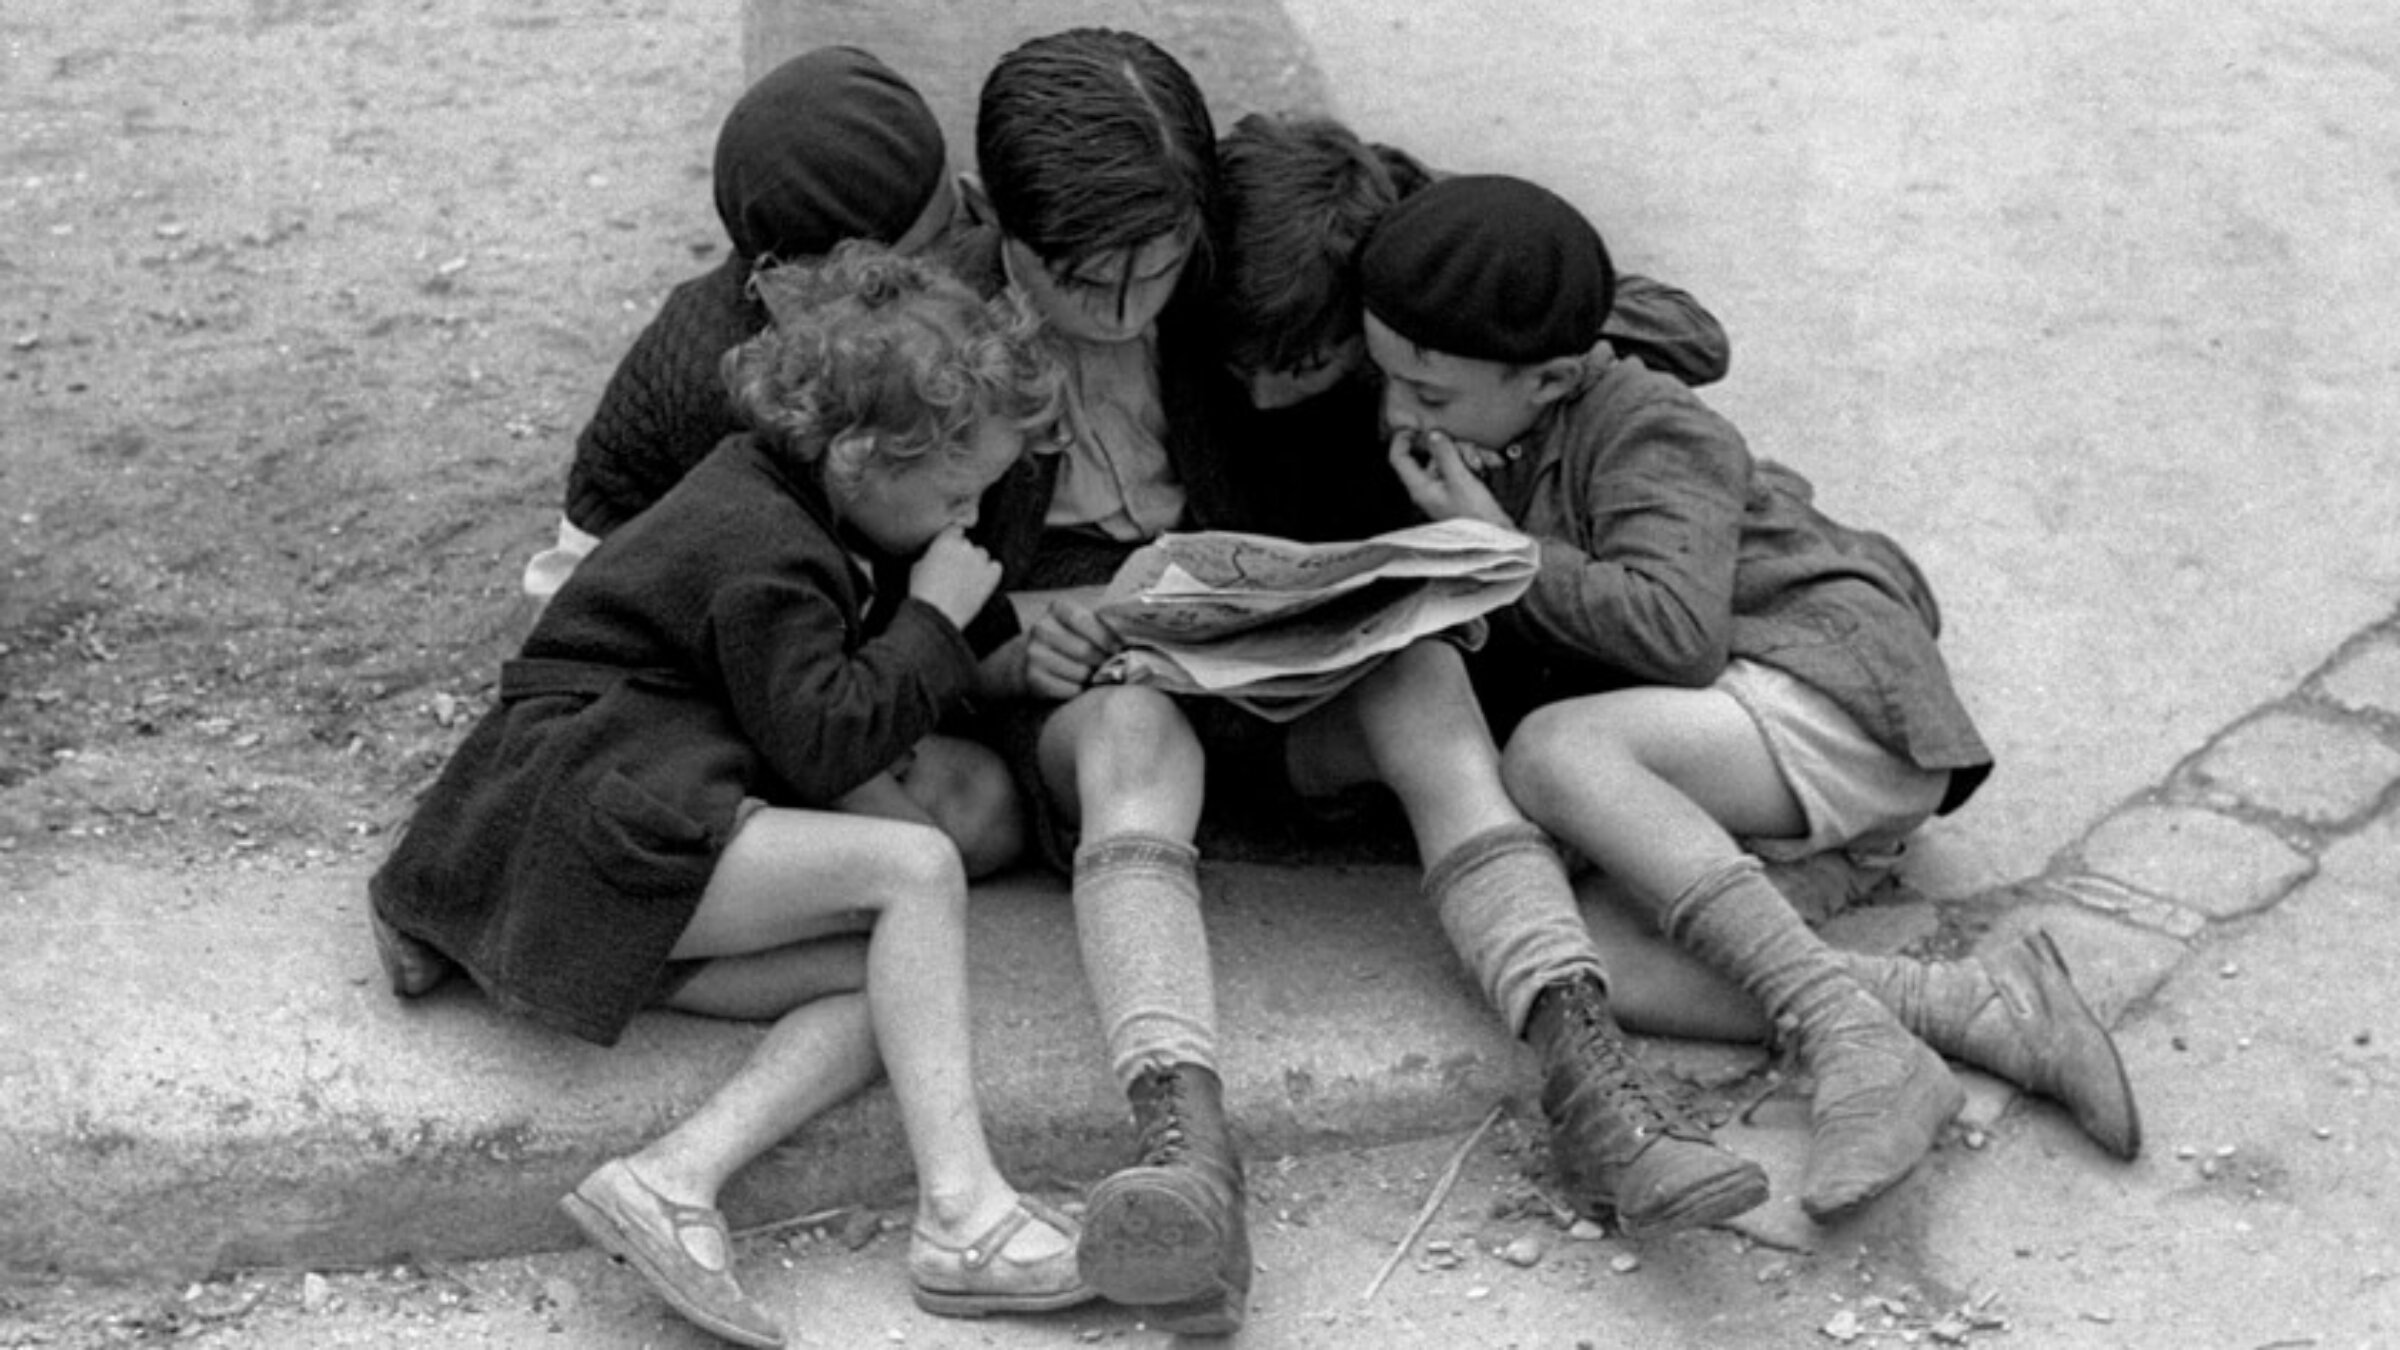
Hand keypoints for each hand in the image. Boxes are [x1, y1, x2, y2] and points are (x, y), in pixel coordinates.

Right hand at [907, 526, 1001, 628]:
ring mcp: (980, 561)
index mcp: (945, 541)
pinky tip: (980, 584)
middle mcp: (965, 547)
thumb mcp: (917, 567)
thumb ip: (931, 554)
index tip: (952, 551)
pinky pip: (996, 568)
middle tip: (956, 572)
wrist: (936, 615)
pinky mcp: (991, 576)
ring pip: (983, 555)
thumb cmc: (923, 594)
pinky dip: (990, 574)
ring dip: (977, 564)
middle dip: (964, 555)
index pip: (956, 530)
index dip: (954, 541)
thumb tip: (937, 555)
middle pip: (969, 545)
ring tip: (967, 581)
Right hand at [1023, 597, 1122, 698]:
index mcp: (1057, 609)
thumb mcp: (1081, 622)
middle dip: (1105, 661)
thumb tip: (1142, 631)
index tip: (1120, 648)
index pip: (1083, 619)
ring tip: (1102, 676)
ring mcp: (1034, 654)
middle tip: (1118, 667)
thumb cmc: (1068, 638)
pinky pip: (1069, 690)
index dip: (1105, 636)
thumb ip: (1104, 623)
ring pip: (1079, 673)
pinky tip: (1085, 686)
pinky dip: (1082, 691)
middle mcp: (1041, 628)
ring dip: (1095, 678)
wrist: (1029, 658)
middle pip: (1084, 650)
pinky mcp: (1032, 678)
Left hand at [1387, 429, 1513, 526]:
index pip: (1399, 459)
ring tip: (1482, 466)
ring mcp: (1443, 487)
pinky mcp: (1458, 488)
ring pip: (1451, 457)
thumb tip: (1433, 435)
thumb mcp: (1460, 480)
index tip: (1415, 427)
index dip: (1403, 439)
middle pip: (1432, 454)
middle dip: (1454, 448)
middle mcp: (1428, 487)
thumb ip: (1445, 454)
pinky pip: (1463, 465)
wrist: (1497, 536)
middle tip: (1470, 456)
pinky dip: (1476, 463)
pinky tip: (1489, 466)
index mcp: (1421, 487)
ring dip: (1470, 455)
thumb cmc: (1476, 515)